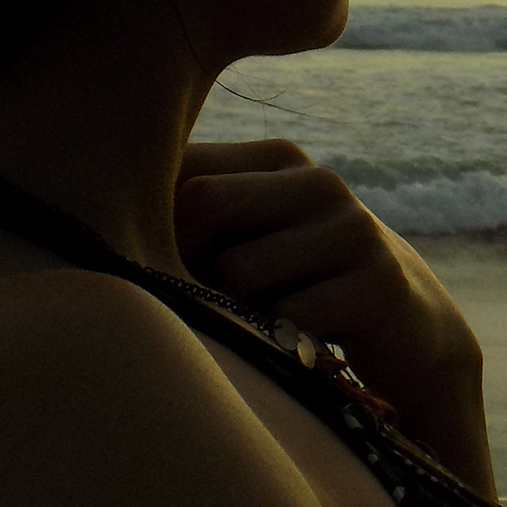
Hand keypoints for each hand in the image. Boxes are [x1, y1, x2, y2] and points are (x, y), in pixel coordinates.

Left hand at [172, 139, 494, 495]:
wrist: (413, 337)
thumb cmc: (303, 290)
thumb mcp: (254, 240)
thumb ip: (192, 216)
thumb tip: (93, 212)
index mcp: (279, 160)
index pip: (180, 168)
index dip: (158, 223)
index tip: (177, 266)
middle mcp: (317, 181)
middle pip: (200, 207)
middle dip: (193, 266)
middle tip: (221, 303)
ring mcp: (353, 228)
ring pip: (239, 272)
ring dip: (240, 314)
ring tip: (268, 326)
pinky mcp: (379, 284)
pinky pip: (289, 318)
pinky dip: (281, 344)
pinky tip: (302, 346)